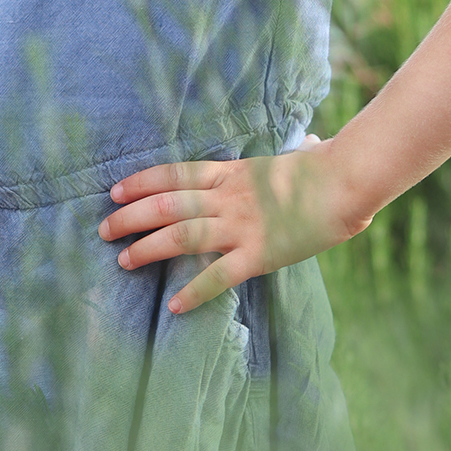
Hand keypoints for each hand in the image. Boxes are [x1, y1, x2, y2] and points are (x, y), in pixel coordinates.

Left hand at [98, 138, 372, 312]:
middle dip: (130, 217)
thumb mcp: (291, 157)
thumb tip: (309, 145)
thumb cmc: (324, 169)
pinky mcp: (259, 254)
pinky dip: (195, 292)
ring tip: (123, 260)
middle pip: (166, 205)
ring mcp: (240, 225)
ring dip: (147, 248)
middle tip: (104, 229)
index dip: (140, 183)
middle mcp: (226, 197)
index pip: (173, 174)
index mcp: (230, 172)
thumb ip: (285, 158)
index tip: (115, 191)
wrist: (346, 181)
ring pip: (180, 236)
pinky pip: (218, 276)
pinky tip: (175, 305)